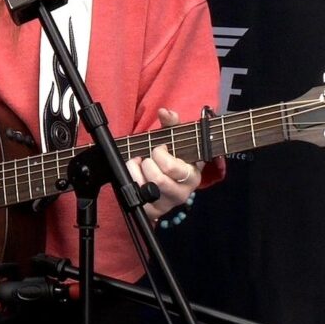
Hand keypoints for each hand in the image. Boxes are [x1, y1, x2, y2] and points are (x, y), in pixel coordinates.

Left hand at [130, 107, 201, 222]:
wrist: (167, 176)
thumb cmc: (173, 155)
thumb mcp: (175, 138)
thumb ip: (171, 122)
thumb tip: (164, 111)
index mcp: (193, 176)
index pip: (172, 168)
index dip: (160, 155)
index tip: (160, 149)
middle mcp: (182, 194)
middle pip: (157, 180)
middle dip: (147, 163)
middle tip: (147, 157)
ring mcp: (167, 204)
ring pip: (146, 189)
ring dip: (136, 171)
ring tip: (138, 164)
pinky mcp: (152, 212)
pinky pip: (137, 199)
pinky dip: (131, 182)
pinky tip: (135, 175)